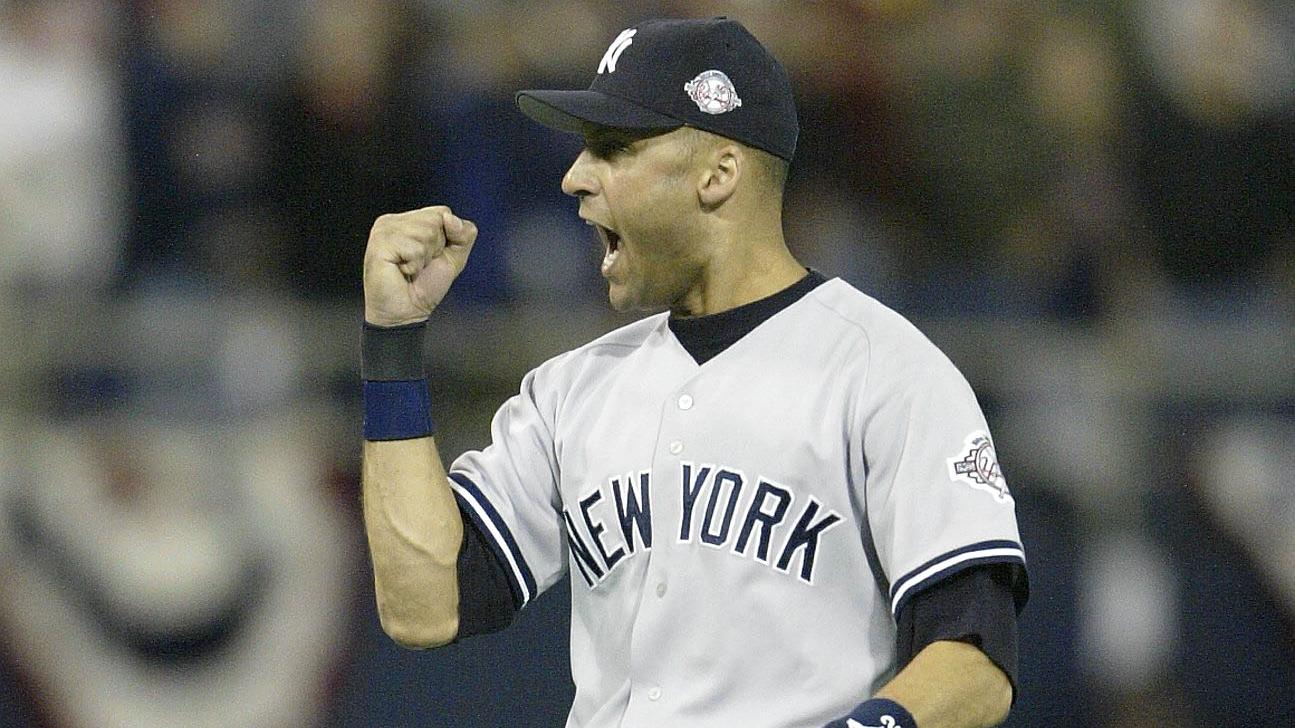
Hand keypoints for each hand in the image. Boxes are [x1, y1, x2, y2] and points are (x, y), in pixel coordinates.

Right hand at [363, 206, 477, 325]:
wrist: (406, 312)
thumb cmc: (425, 286)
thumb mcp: (455, 256)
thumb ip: (464, 233)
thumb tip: (450, 218)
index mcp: (409, 220)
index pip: (442, 212)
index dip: (446, 238)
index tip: (431, 257)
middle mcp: (393, 221)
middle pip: (435, 220)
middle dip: (435, 248)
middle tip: (419, 264)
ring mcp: (384, 230)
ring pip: (426, 232)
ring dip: (424, 257)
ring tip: (410, 268)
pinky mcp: (379, 243)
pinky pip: (414, 247)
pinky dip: (414, 264)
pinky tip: (402, 270)